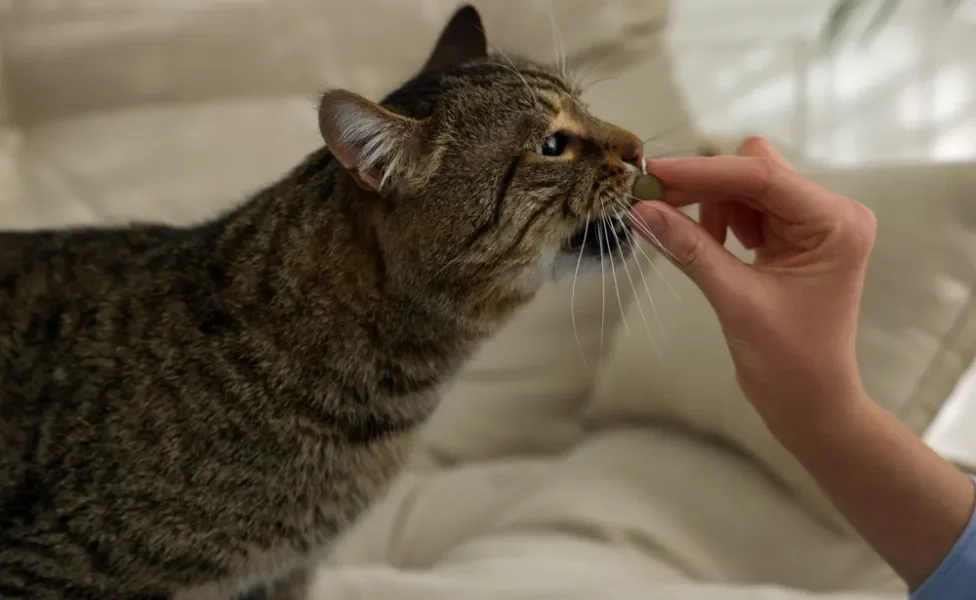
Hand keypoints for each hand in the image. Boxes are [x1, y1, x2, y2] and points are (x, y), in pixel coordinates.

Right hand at [631, 137, 877, 426]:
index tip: (653, 172)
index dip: (704, 171)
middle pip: (755, 171)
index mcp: (836, 223)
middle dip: (705, 186)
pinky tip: (712, 246)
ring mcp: (811, 223)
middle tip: (653, 201)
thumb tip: (640, 210)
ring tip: (700, 244)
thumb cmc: (788, 361)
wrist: (808, 402)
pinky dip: (718, 218)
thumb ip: (690, 249)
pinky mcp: (792, 236)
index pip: (764, 177)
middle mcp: (830, 212)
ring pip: (746, 185)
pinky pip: (745, 206)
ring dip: (711, 205)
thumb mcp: (735, 301)